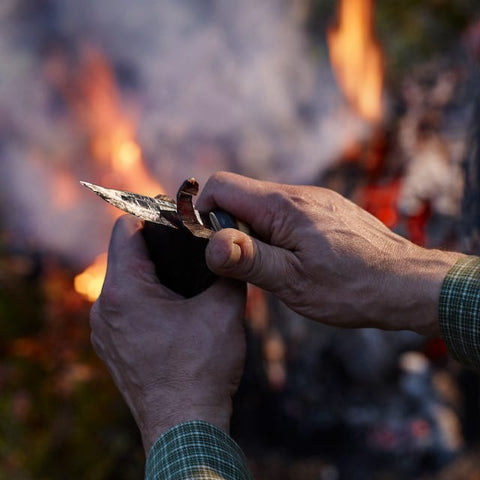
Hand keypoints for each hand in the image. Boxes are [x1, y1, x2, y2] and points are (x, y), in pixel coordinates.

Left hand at [90, 216, 245, 452]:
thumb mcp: (224, 311)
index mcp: (125, 291)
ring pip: (124, 284)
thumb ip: (228, 271)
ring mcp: (104, 332)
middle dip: (157, 248)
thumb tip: (233, 248)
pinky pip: (123, 309)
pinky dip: (144, 301)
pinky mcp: (111, 349)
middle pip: (125, 257)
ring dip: (150, 276)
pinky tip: (172, 311)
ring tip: (183, 281)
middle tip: (189, 248)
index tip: (177, 220)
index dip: (153, 217)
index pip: (127, 230)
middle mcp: (104, 308)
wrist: (184, 427)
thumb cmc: (201, 370)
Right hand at [197, 172, 463, 335]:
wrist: (407, 283)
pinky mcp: (326, 210)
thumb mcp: (292, 281)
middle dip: (231, 227)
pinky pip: (287, 213)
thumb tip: (209, 243)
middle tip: (246, 265)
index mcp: (282, 206)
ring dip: (256, 232)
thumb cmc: (352, 287)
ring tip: (275, 267)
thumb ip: (248, 258)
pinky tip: (297, 259)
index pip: (221, 186)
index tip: (211, 244)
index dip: (204, 212)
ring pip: (264, 206)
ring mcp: (314, 200)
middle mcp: (297, 193)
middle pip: (241, 196)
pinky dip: (278, 233)